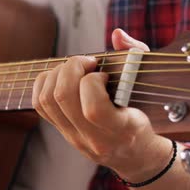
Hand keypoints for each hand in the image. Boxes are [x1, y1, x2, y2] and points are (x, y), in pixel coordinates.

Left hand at [32, 29, 169, 179]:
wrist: (134, 154)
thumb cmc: (142, 115)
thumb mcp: (149, 86)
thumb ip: (137, 55)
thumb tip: (117, 35)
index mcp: (121, 130)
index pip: (93, 109)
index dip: (93, 82)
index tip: (104, 74)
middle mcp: (93, 138)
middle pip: (64, 99)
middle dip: (71, 68)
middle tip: (87, 63)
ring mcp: (74, 137)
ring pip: (47, 101)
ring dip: (57, 74)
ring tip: (75, 68)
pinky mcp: (62, 132)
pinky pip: (40, 105)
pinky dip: (45, 83)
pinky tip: (62, 76)